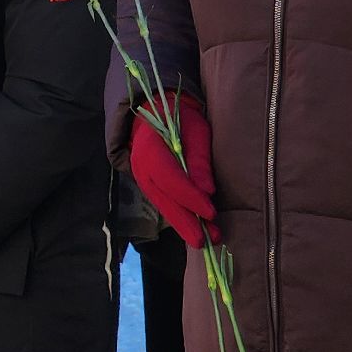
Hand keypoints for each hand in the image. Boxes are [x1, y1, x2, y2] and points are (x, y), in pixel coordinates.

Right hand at [129, 92, 218, 247]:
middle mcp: (141, 166)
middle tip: (205, 241)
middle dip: (185, 221)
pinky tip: (195, 228)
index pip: (169, 177)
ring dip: (184, 224)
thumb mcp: (196, 130)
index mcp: (150, 147)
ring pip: (162, 205)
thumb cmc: (181, 117)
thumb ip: (199, 159)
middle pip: (163, 198)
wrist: (157, 110)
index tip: (211, 213)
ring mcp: (142, 177)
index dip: (190, 197)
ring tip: (207, 240)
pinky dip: (179, 217)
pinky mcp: (149, 184)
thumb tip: (207, 190)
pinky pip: (163, 203)